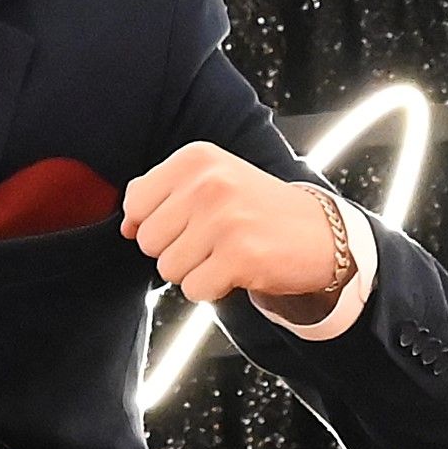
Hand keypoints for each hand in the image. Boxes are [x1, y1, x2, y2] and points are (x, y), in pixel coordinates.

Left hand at [119, 146, 350, 313]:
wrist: (320, 233)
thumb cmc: (260, 210)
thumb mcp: (212, 181)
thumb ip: (163, 197)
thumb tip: (127, 227)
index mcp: (196, 159)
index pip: (135, 201)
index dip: (152, 224)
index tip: (183, 224)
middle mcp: (208, 183)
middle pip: (149, 240)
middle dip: (175, 250)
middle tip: (211, 242)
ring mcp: (223, 219)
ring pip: (168, 268)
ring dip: (194, 271)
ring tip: (225, 254)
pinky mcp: (238, 256)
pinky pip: (193, 289)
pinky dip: (211, 289)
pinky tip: (236, 270)